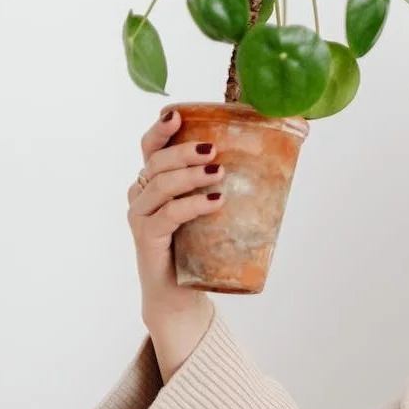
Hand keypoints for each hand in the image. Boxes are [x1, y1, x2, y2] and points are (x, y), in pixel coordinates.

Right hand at [128, 108, 225, 320]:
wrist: (181, 293)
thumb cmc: (198, 246)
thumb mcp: (210, 210)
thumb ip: (221, 185)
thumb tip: (268, 159)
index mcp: (152, 181)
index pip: (150, 148)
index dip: (160, 130)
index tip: (177, 115)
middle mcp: (140, 194)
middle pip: (155, 162)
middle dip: (184, 151)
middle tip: (213, 149)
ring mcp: (140, 216)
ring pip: (160, 186)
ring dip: (191, 176)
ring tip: (219, 173)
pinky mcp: (147, 238)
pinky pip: (167, 215)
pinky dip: (191, 205)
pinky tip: (215, 201)